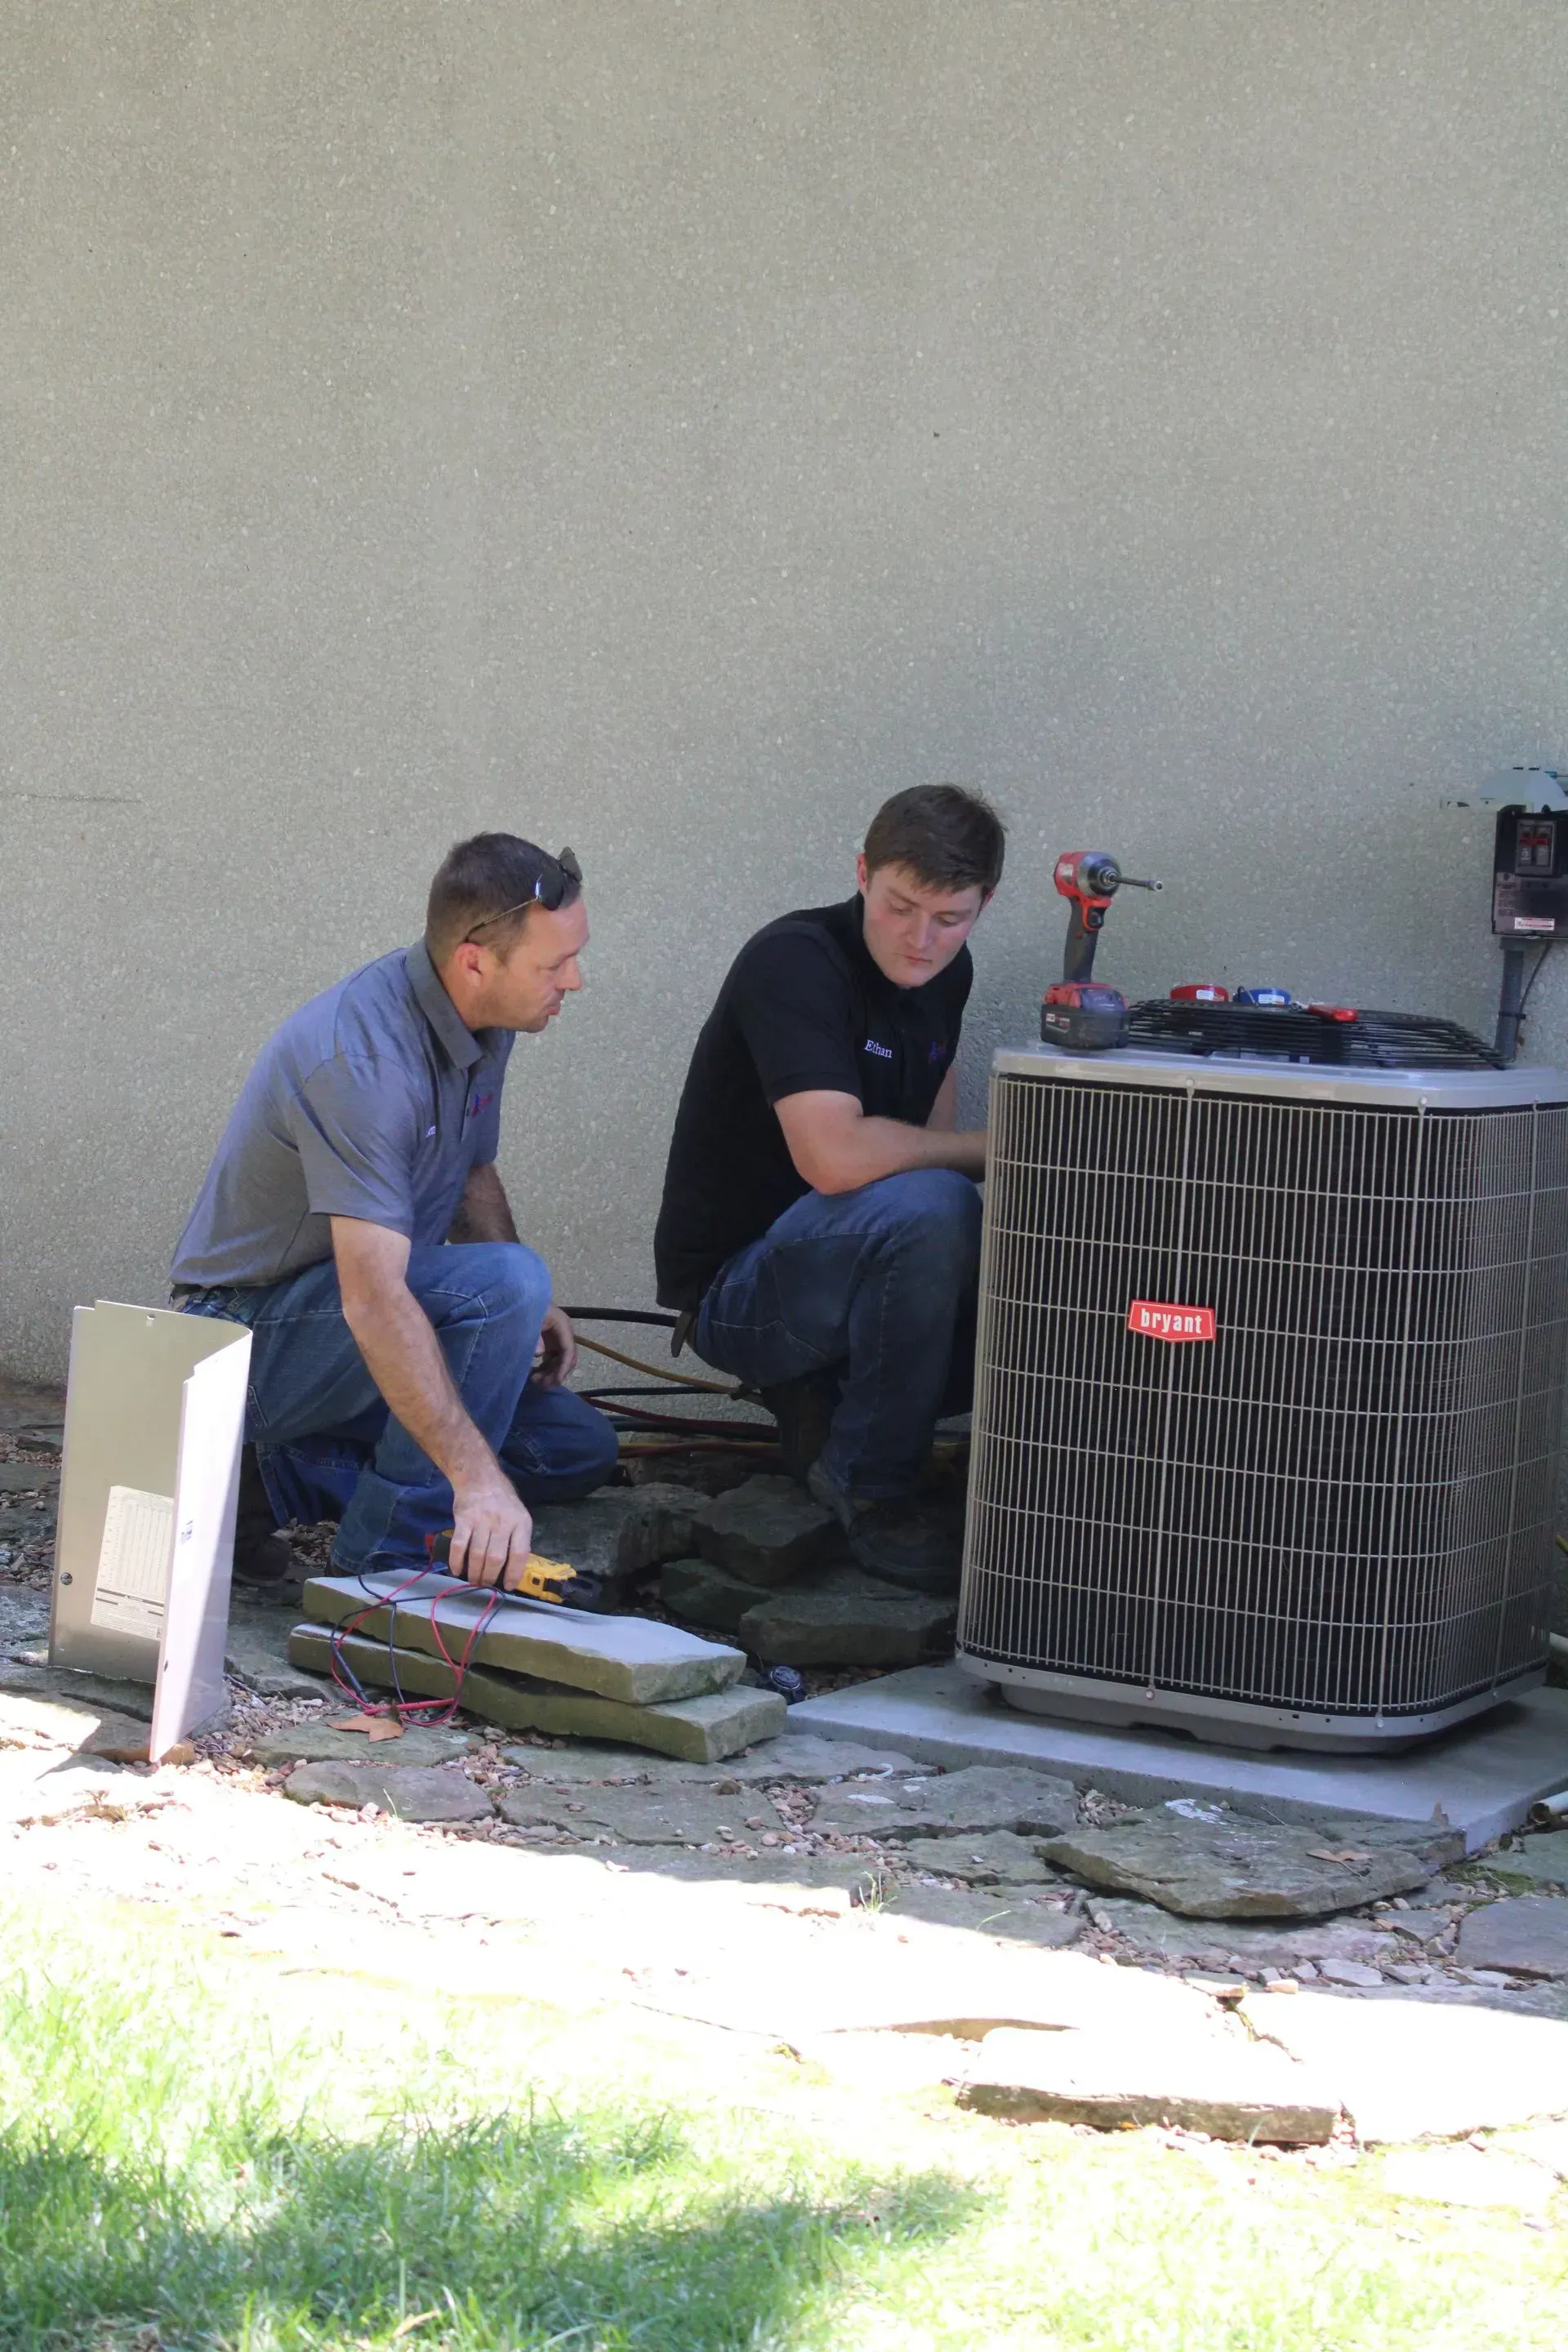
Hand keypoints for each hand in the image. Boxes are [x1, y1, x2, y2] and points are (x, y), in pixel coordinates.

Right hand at [447, 1469, 533, 1588]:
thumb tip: (514, 1568)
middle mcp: (502, 1523)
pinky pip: (459, 1545)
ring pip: (477, 1555)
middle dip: (490, 1577)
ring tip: (473, 1581)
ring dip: (474, 1573)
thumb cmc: (503, 1500)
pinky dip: (456, 1561)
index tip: (509, 1586)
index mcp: (520, 1523)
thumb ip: (518, 1538)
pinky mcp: (463, 1519)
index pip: (520, 1554)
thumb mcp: (519, 1515)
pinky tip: (457, 1570)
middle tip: (486, 1585)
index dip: (514, 1573)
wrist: (480, 1477)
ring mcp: (481, 1521)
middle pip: (496, 1558)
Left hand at [530, 1303, 577, 1388]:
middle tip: (542, 1384)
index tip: (556, 1381)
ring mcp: (556, 1337)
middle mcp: (563, 1332)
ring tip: (534, 1380)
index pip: (568, 1349)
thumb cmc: (524, 1307)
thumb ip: (534, 1337)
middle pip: (567, 1357)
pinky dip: (545, 1368)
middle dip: (557, 1373)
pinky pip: (551, 1358)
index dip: (564, 1367)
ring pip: (560, 1360)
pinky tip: (534, 1374)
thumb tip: (539, 1353)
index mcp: (562, 1324)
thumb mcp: (529, 1320)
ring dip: (550, 1372)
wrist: (518, 1297)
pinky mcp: (549, 1341)